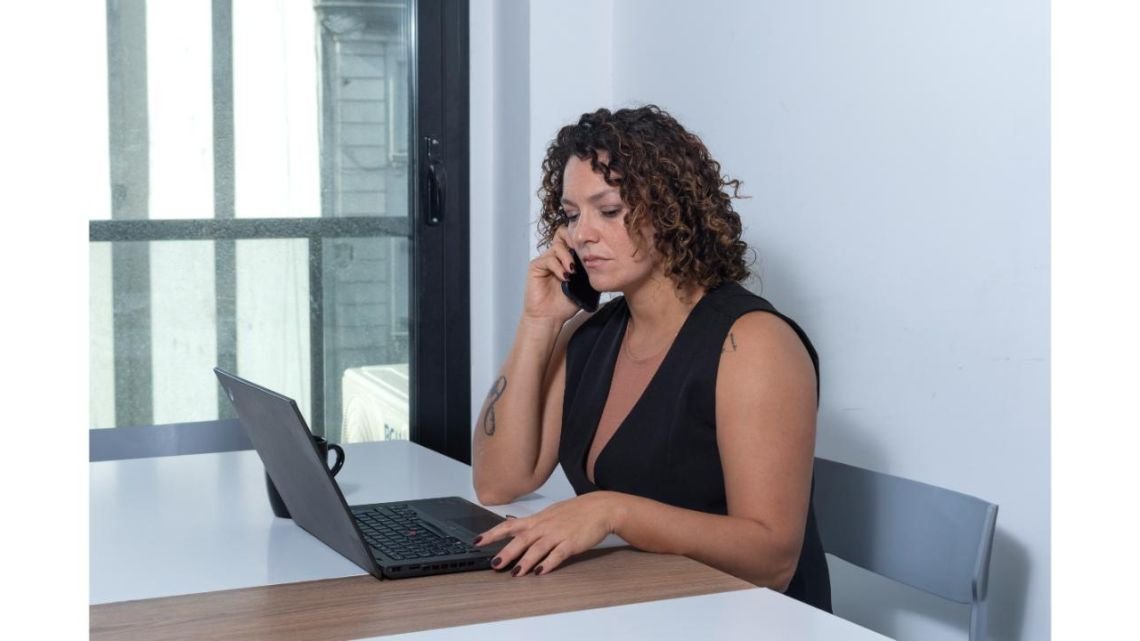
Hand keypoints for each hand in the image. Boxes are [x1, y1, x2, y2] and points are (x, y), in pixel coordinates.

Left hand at [474, 492, 620, 575]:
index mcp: (538, 520)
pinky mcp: (572, 543)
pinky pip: (558, 554)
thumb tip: (513, 526)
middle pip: (522, 539)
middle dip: (507, 552)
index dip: (492, 534)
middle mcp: (544, 526)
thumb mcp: (550, 514)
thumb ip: (533, 523)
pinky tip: (540, 572)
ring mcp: (558, 534)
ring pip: (538, 548)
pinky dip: (549, 563)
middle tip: (495, 563)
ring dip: (526, 560)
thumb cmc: (576, 512)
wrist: (600, 508)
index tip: (477, 541)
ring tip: (515, 573)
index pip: (510, 526)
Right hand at [523, 226, 581, 322]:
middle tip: (582, 253)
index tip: (590, 248)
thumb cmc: (565, 304)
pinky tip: (565, 277)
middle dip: (574, 242)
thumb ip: (588, 271)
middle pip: (563, 234)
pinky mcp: (536, 267)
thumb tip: (601, 259)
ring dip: (568, 258)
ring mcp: (545, 261)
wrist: (550, 318)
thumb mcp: (583, 285)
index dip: (580, 239)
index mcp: (567, 259)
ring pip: (557, 246)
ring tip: (573, 272)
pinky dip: (558, 267)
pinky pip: (548, 259)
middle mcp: (555, 257)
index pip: (571, 238)